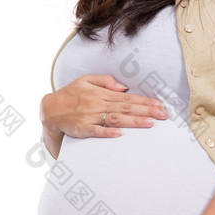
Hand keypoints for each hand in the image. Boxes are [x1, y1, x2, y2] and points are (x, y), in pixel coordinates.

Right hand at [40, 73, 169, 138]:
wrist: (50, 109)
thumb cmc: (70, 94)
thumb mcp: (86, 79)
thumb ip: (105, 80)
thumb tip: (123, 86)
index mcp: (101, 93)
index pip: (128, 97)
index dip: (145, 101)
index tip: (160, 104)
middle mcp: (98, 104)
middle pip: (126, 108)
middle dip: (146, 111)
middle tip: (163, 115)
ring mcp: (91, 117)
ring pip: (116, 119)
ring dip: (133, 121)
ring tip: (150, 123)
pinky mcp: (83, 129)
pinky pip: (96, 131)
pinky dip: (108, 133)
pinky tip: (120, 135)